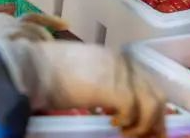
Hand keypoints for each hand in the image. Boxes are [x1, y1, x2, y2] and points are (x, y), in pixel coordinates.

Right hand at [0, 40, 164, 137]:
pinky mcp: (115, 88)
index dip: (150, 107)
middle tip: (143, 137)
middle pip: (156, 93)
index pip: (146, 82)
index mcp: (114, 58)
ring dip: (145, 125)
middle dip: (156, 121)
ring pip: (153, 103)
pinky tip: (115, 126)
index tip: (148, 127)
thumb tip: (112, 109)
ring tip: (127, 134)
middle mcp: (122, 62)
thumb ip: (100, 86)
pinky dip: (131, 124)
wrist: (33, 67)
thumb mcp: (82, 78)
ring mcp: (120, 74)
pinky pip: (136, 110)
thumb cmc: (48, 73)